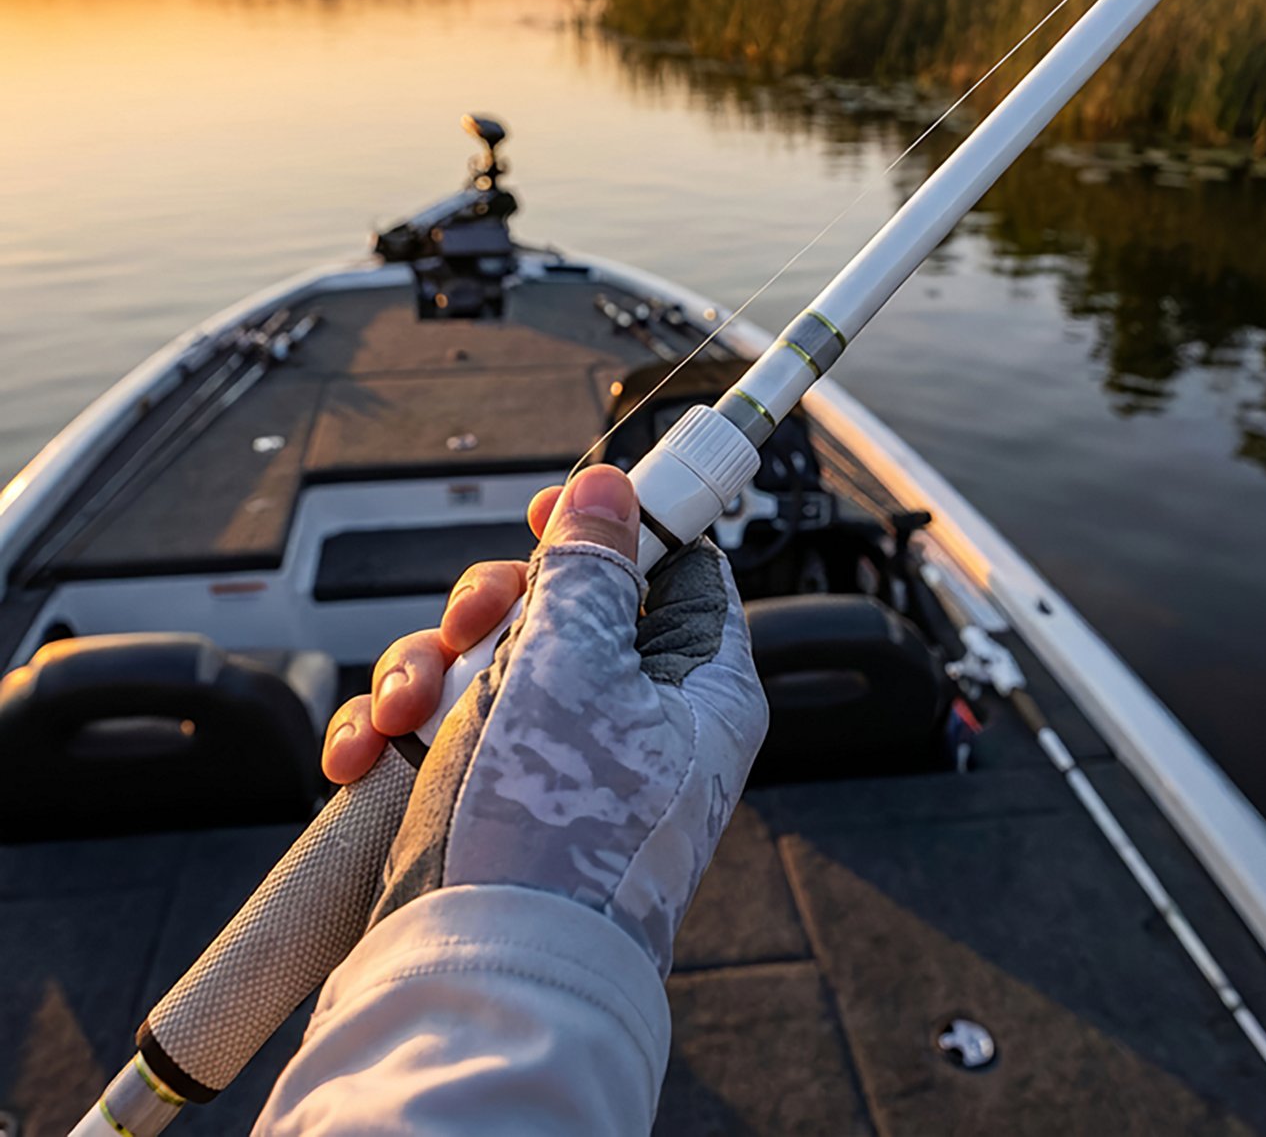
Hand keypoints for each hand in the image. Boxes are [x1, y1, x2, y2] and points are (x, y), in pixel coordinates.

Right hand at [327, 463, 768, 978]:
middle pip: (568, 609)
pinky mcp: (494, 795)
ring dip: (430, 669)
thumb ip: (589, 568)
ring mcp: (560, 761)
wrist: (481, 980)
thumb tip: (613, 490)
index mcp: (698, 687)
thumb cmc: (556, 833)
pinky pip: (445, 728)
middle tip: (473, 627)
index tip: (560, 507)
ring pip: (493, 662)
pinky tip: (362, 753)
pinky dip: (397, 731)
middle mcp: (637, 721)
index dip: (622, 528)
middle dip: (495, 609)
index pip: (682, 572)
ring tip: (402, 712)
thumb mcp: (577, 665)